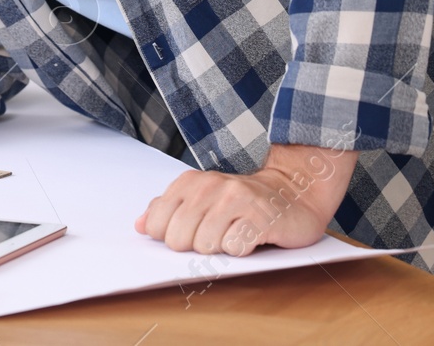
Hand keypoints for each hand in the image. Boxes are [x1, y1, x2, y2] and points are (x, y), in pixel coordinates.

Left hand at [135, 143, 355, 256]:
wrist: (293, 192)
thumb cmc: (243, 202)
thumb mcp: (201, 199)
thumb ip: (169, 209)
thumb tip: (140, 225)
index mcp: (190, 182)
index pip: (156, 224)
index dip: (170, 238)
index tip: (189, 234)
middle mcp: (210, 186)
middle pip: (178, 239)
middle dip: (195, 247)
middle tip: (216, 236)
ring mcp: (236, 200)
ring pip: (205, 245)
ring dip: (220, 249)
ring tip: (234, 235)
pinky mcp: (260, 218)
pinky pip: (234, 247)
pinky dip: (241, 251)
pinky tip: (250, 238)